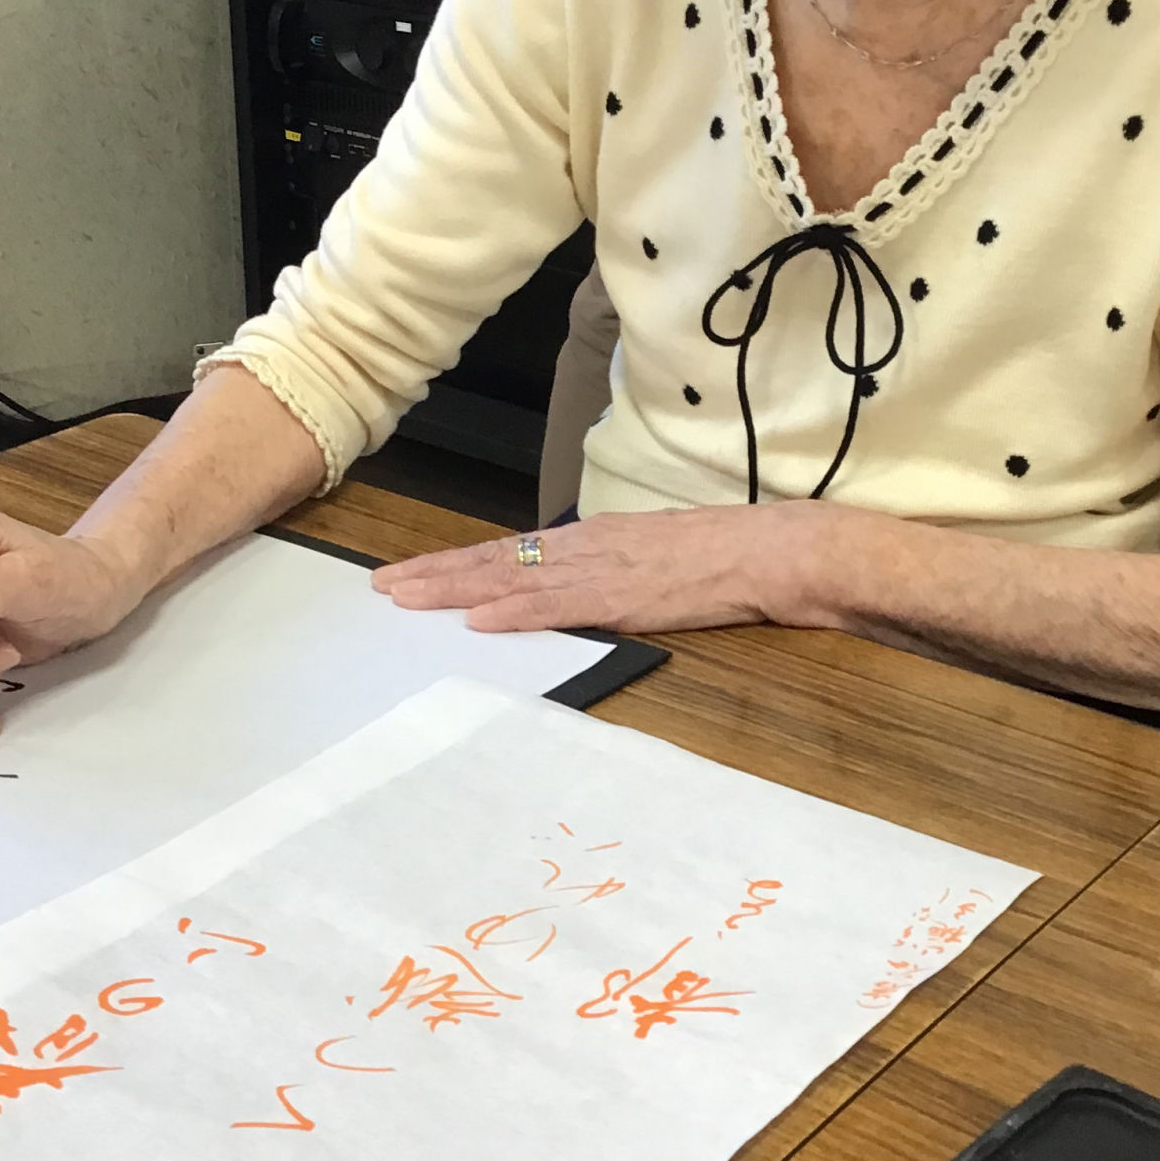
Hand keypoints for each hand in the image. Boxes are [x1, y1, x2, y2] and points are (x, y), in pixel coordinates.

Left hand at [371, 503, 831, 634]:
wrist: (776, 550)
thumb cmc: (727, 556)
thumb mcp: (656, 558)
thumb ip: (611, 572)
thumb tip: (573, 591)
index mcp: (595, 539)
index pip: (511, 551)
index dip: (458, 562)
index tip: (413, 573)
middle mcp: (588, 546)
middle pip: (496, 559)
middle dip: (437, 573)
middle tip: (383, 586)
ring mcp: (604, 568)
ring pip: (513, 578)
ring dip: (455, 590)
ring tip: (407, 600)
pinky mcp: (625, 595)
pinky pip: (559, 606)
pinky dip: (514, 612)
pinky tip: (477, 621)